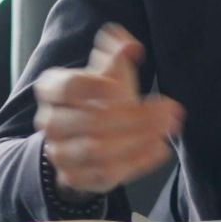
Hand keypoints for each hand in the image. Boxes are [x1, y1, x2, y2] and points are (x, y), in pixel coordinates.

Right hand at [34, 24, 182, 195]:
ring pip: (98, 150)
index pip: (69, 87)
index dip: (97, 87)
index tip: (126, 88)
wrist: (82, 138)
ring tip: (167, 128)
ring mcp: (60, 152)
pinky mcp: (75, 177)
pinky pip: (105, 173)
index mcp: (52, 89)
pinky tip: (160, 148)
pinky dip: (137, 162)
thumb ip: (118, 53)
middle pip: (90, 121)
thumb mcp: (108, 72)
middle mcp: (50, 122)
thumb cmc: (100, 98)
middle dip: (135, 116)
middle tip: (169, 109)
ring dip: (139, 139)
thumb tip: (129, 44)